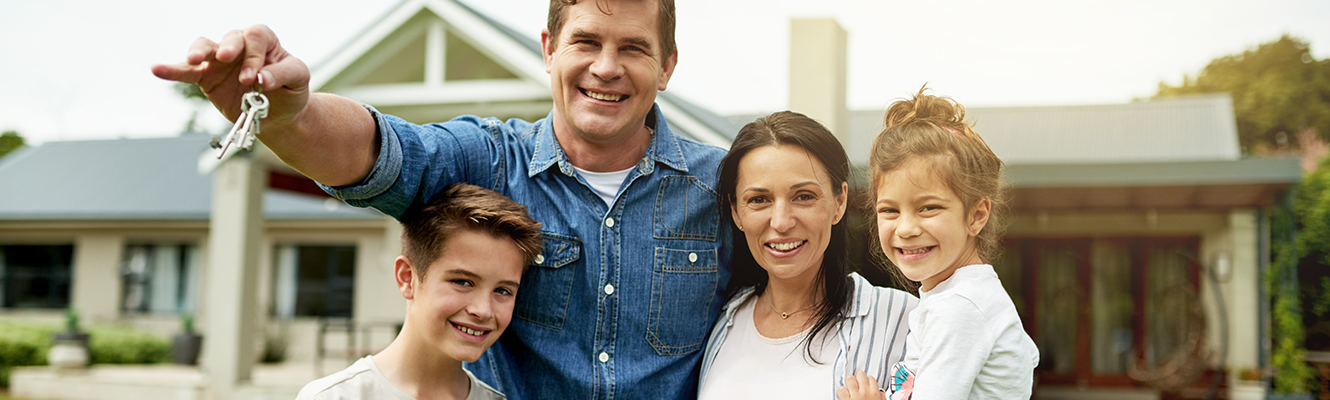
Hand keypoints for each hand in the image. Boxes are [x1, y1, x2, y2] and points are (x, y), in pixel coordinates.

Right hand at [151, 24, 308, 132]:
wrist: (280, 115)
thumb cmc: (291, 90)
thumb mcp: (299, 79)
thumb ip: (283, 74)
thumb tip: (262, 79)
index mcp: (264, 41)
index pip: (256, 36)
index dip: (254, 54)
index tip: (256, 77)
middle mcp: (240, 46)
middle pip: (230, 37)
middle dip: (229, 48)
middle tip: (227, 59)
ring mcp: (220, 61)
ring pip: (205, 47)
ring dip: (198, 51)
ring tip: (194, 59)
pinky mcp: (206, 77)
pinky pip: (187, 71)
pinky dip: (172, 70)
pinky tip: (157, 69)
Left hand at [837, 370, 886, 399]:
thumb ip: (881, 396)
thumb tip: (881, 392)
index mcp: (875, 393)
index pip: (870, 378)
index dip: (866, 380)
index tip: (865, 383)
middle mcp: (865, 392)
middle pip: (860, 374)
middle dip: (857, 378)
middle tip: (857, 383)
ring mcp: (855, 395)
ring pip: (849, 379)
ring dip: (849, 382)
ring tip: (849, 387)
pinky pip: (841, 389)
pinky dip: (841, 391)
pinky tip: (844, 394)